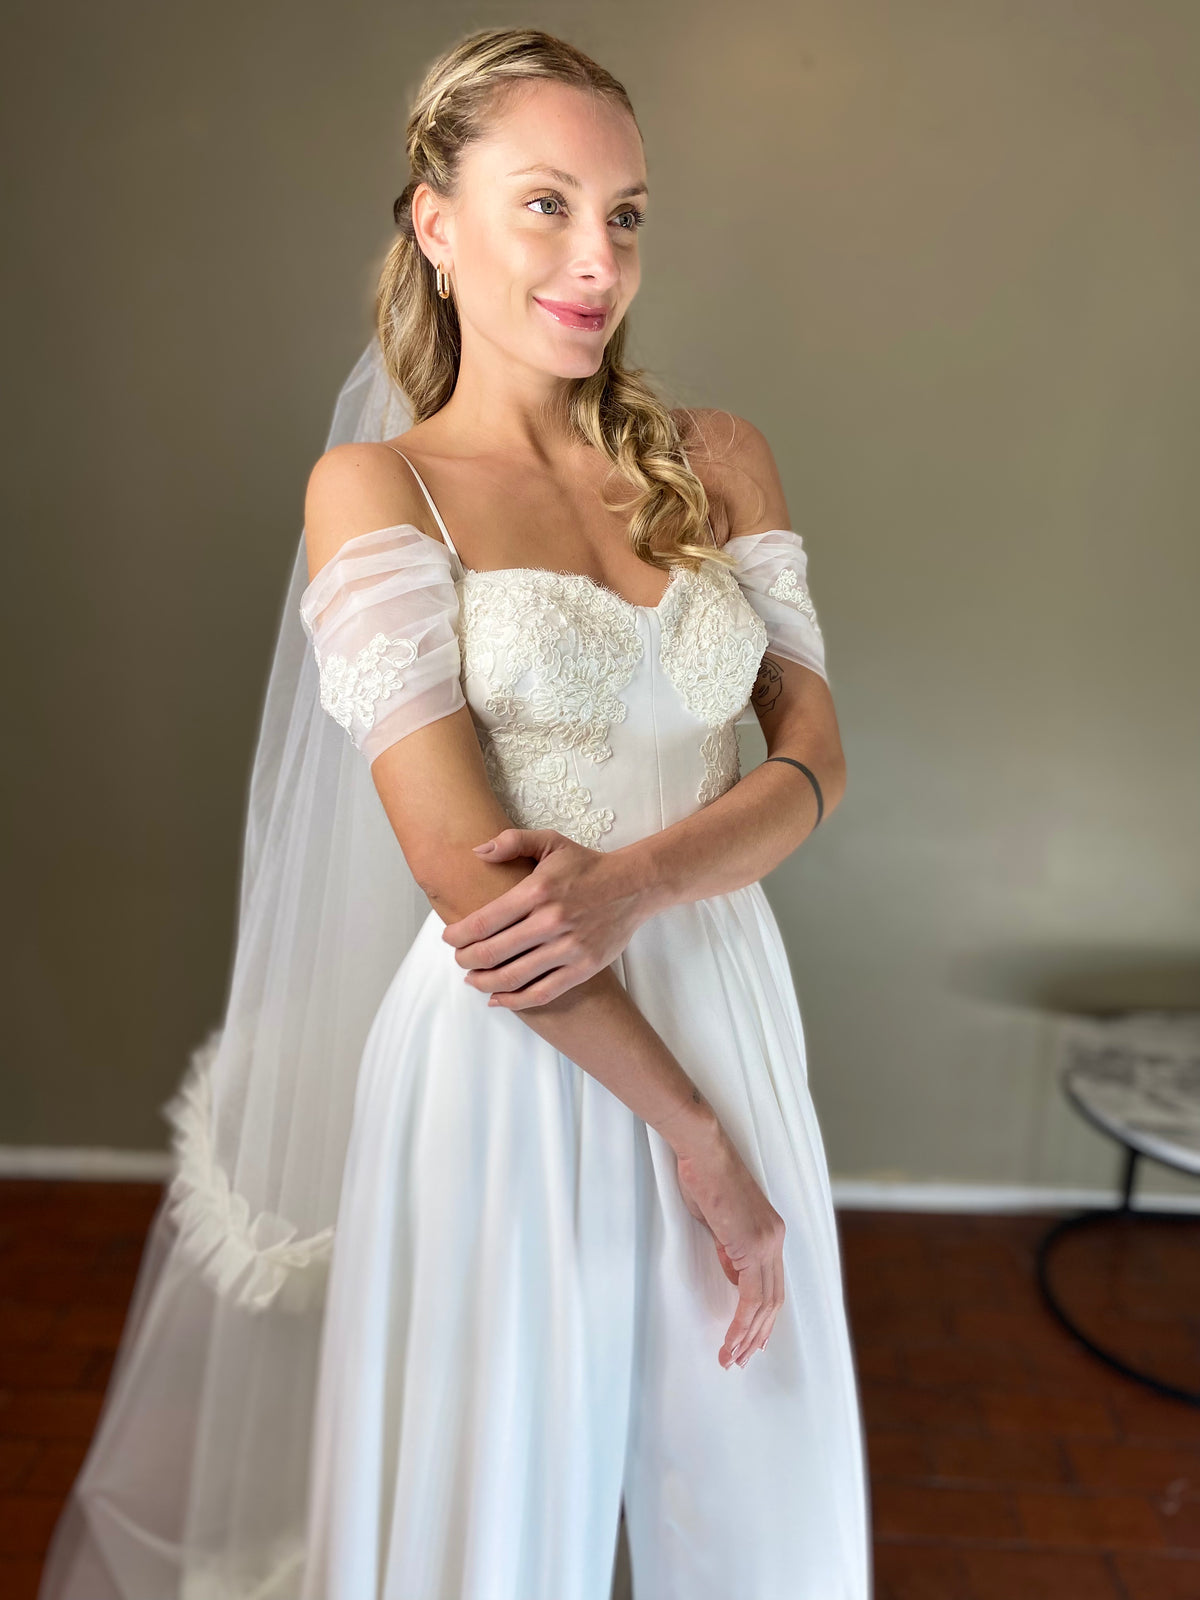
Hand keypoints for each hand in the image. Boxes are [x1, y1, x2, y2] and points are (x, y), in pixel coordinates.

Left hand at [441, 828, 651, 1008]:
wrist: (634, 886)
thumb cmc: (587, 865)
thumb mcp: (550, 842)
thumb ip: (511, 841)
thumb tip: (477, 852)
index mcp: (537, 891)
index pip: (484, 922)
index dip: (458, 935)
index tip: (449, 939)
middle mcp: (551, 921)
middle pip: (492, 953)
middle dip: (466, 960)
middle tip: (458, 960)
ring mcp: (569, 948)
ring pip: (513, 977)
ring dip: (484, 983)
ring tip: (473, 980)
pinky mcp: (584, 968)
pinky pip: (542, 993)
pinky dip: (515, 1001)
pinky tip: (498, 999)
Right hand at [668, 1117, 785, 1369]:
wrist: (704, 1152)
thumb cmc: (704, 1178)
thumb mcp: (719, 1221)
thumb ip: (730, 1248)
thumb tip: (734, 1273)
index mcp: (771, 1232)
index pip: (772, 1285)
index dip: (763, 1316)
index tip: (751, 1339)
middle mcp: (776, 1239)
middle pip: (774, 1299)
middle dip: (758, 1334)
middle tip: (741, 1359)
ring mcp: (767, 1242)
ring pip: (765, 1304)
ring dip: (748, 1335)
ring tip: (731, 1358)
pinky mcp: (752, 1246)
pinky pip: (751, 1296)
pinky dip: (741, 1323)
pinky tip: (730, 1339)